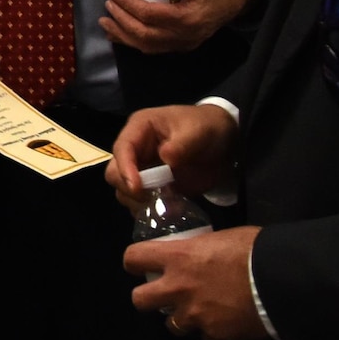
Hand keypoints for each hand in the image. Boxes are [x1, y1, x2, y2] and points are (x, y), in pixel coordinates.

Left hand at [100, 0, 249, 53]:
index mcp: (187, 18)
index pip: (148, 14)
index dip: (126, 3)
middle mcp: (184, 37)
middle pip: (144, 35)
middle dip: (121, 22)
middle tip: (106, 6)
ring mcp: (184, 44)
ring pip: (148, 46)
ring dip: (124, 36)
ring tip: (106, 24)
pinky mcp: (184, 45)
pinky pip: (156, 48)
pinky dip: (136, 42)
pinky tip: (123, 34)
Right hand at [106, 103, 237, 199]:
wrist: (224, 144)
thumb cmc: (206, 128)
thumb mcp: (198, 132)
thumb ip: (182, 144)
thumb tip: (165, 157)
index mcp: (140, 129)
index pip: (122, 148)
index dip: (125, 168)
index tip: (138, 187)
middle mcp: (135, 150)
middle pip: (114, 173)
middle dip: (129, 188)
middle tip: (152, 198)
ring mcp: (142, 170)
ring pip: (124, 191)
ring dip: (139, 202)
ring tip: (165, 205)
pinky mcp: (153, 188)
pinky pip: (140, 203)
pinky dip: (150, 211)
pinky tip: (170, 211)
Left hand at [124, 225, 268, 339]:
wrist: (282, 280)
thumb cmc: (253, 249)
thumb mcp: (219, 238)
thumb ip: (200, 248)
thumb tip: (199, 252)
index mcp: (178, 258)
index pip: (133, 258)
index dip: (134, 261)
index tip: (140, 264)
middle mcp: (178, 289)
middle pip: (139, 300)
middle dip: (148, 298)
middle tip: (164, 294)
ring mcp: (195, 315)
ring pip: (171, 325)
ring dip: (182, 318)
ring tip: (200, 310)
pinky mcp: (215, 335)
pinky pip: (205, 337)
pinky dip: (212, 331)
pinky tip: (226, 322)